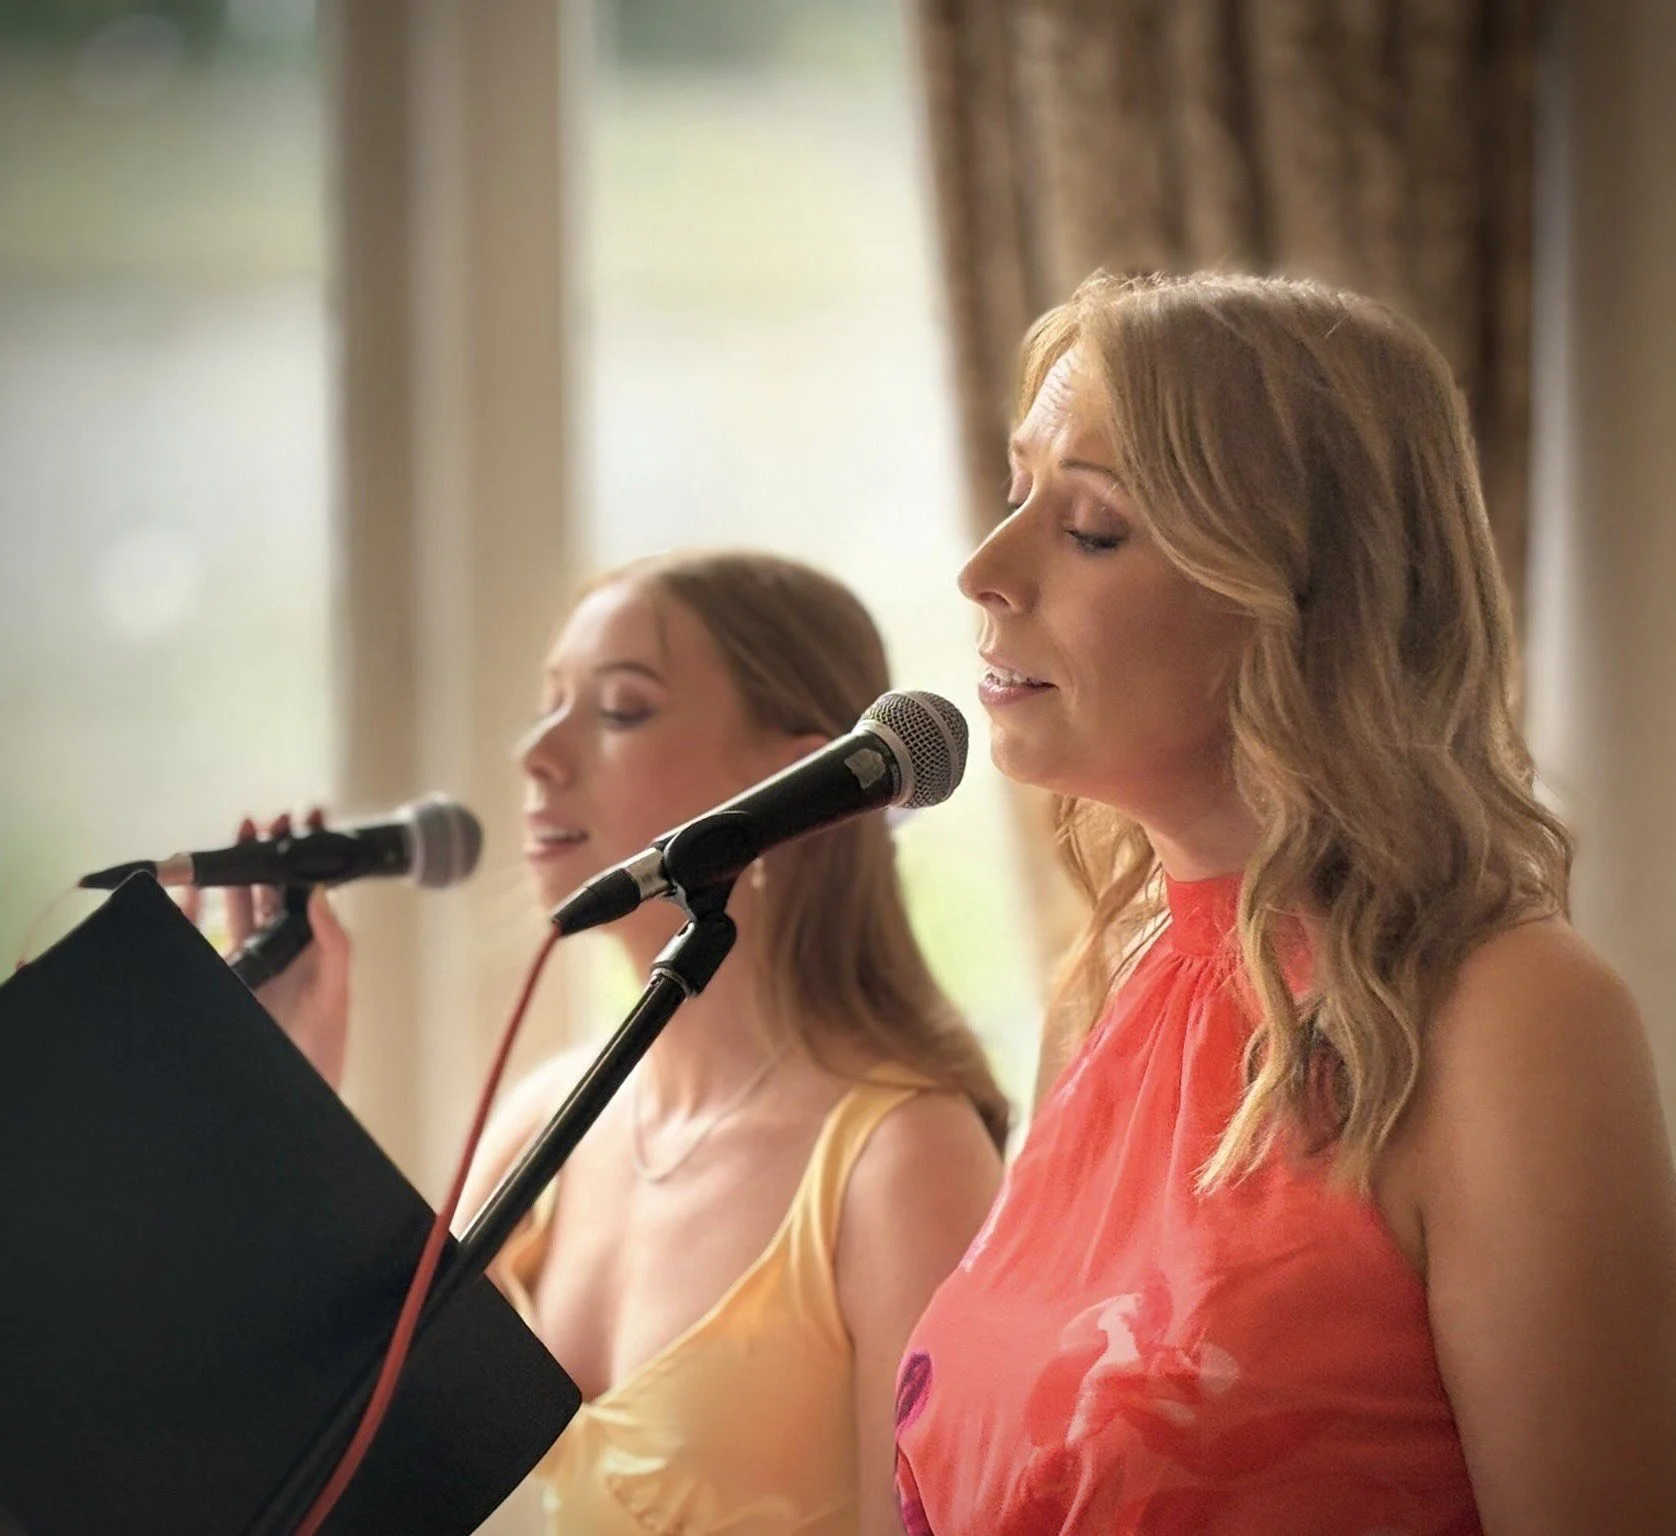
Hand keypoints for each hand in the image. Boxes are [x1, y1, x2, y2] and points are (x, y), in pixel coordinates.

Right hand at [179, 811, 352, 1091]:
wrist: (293, 1096)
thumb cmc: (321, 1051)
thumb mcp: (334, 993)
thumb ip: (331, 943)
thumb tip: (322, 894)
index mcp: (314, 947)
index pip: (310, 891)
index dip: (308, 856)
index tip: (309, 819)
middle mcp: (283, 949)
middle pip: (272, 892)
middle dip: (268, 854)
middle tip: (266, 819)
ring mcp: (251, 961)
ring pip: (240, 906)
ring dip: (236, 872)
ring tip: (239, 835)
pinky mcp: (223, 976)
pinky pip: (203, 936)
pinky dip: (193, 909)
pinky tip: (191, 885)